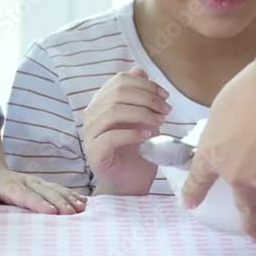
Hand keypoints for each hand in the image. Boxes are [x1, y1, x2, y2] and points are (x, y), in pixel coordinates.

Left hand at [0, 164, 86, 214]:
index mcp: (7, 184)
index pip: (23, 194)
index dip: (37, 203)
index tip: (51, 212)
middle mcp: (24, 181)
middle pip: (44, 191)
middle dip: (59, 201)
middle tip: (72, 213)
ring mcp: (34, 181)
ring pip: (53, 189)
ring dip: (68, 198)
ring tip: (82, 208)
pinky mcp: (40, 183)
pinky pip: (57, 188)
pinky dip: (71, 195)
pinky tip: (83, 202)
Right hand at [82, 67, 171, 194]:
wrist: (131, 185)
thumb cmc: (137, 151)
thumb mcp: (144, 118)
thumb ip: (140, 96)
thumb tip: (139, 70)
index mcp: (102, 103)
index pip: (120, 81)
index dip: (145, 84)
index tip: (165, 96)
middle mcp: (92, 115)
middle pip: (117, 93)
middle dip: (147, 98)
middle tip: (166, 110)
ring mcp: (90, 134)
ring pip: (112, 111)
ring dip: (141, 113)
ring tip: (160, 122)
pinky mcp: (94, 152)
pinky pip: (111, 136)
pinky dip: (132, 133)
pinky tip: (147, 136)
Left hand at [181, 58, 255, 241]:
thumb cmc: (253, 88)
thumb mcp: (225, 110)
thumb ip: (228, 134)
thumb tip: (241, 141)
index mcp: (214, 153)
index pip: (200, 178)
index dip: (194, 191)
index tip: (189, 203)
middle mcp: (238, 173)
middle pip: (247, 204)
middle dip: (252, 222)